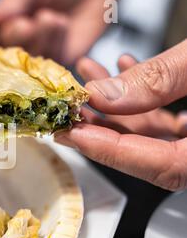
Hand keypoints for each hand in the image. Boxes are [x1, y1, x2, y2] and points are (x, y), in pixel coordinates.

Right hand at [0, 0, 117, 64]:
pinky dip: (55, 40)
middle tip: (24, 24)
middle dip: (12, 37)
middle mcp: (15, 39)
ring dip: (36, 37)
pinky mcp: (59, 59)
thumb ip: (9, 7)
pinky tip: (62, 24)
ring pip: (25, 57)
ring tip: (49, 17)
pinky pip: (50, 59)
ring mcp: (36, 51)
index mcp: (1, 20)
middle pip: (0, 51)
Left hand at [55, 40, 186, 190]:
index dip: (109, 150)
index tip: (72, 135)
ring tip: (88, 80)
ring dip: (117, 104)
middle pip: (148, 152)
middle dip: (101, 126)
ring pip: (155, 131)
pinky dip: (145, 95)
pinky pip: (170, 116)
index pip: (159, 167)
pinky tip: (127, 70)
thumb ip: (160, 79)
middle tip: (67, 111)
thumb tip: (106, 93)